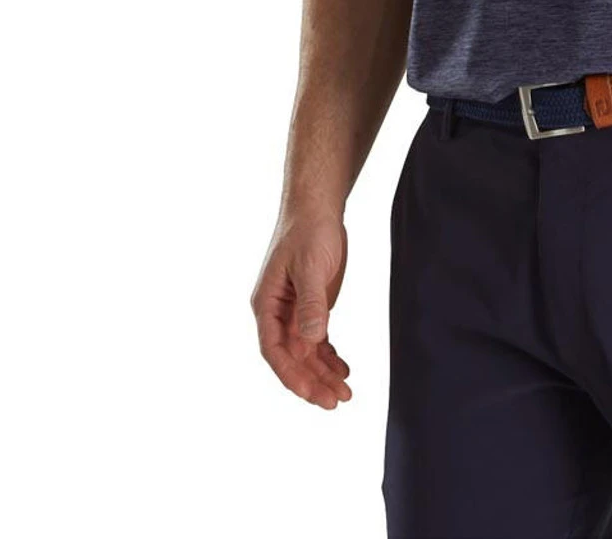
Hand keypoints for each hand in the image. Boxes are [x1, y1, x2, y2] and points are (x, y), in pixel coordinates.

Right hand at [251, 212, 351, 409]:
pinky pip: (317, 341)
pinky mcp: (311, 307)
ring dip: (322, 374)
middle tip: (336, 401)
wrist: (317, 209)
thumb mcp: (311, 266)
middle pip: (291, 358)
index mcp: (266, 304)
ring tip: (345, 394)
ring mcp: (294, 312)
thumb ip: (311, 304)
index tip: (312, 394)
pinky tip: (343, 370)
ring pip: (306, 353)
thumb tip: (311, 342)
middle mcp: (277, 313)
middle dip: (311, 382)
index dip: (291, 375)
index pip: (273, 350)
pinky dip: (329, 357)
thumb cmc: (308, 231)